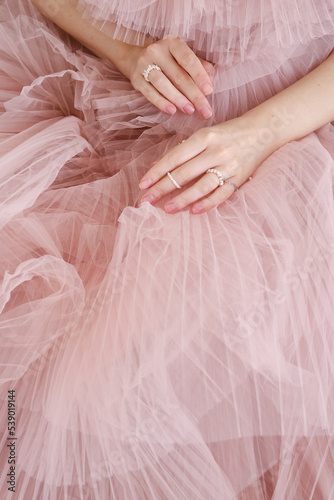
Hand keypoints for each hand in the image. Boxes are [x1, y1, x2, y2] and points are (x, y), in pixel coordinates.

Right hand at [122, 37, 213, 118]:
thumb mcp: (182, 57)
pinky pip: (150, 93)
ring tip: (190, 111)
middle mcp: (157, 52)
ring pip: (163, 84)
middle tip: (205, 111)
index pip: (188, 59)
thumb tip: (210, 82)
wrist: (134, 59)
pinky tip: (171, 110)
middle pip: (178, 76)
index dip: (199, 75)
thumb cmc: (167, 60)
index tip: (208, 91)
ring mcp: (144, 65)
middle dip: (193, 95)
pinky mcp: (136, 79)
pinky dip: (161, 102)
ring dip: (178, 99)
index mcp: (172, 44)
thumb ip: (199, 66)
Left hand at [139, 114, 279, 213]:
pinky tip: (193, 211)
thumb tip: (156, 167)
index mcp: (205, 137)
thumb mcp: (204, 136)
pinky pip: (221, 195)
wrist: (262, 131)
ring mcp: (229, 166)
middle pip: (184, 173)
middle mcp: (216, 151)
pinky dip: (207, 204)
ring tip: (167, 209)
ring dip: (182, 199)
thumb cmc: (227, 133)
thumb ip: (182, 151)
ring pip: (201, 186)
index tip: (143, 185)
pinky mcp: (239, 179)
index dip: (157, 172)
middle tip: (147, 200)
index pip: (175, 157)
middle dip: (163, 188)